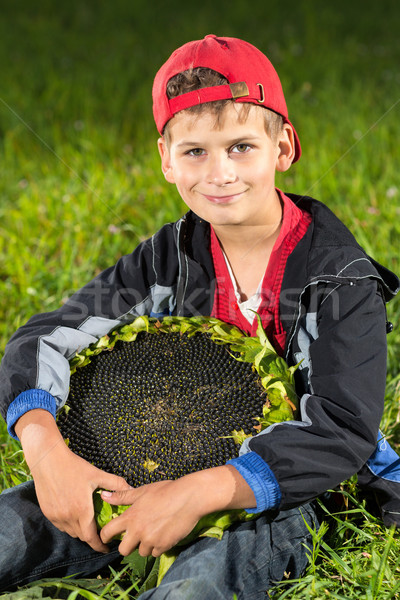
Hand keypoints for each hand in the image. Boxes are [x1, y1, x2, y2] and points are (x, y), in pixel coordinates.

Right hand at [15, 409, 130, 551]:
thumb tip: (132, 490)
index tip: (106, 547)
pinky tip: (74, 514)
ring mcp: (56, 516)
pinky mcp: (47, 513)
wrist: (48, 460)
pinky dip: (69, 525)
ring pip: (71, 532)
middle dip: (92, 537)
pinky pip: (61, 525)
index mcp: (82, 510)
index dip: (99, 546)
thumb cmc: (74, 466)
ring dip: (80, 531)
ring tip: (89, 523)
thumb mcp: (97, 474)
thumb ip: (115, 484)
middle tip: (100, 531)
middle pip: (82, 536)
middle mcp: (67, 517)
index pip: (91, 538)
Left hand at [100, 465, 255, 556]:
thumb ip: (122, 497)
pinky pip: (156, 553)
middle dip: (127, 545)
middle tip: (134, 537)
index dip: (105, 536)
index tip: (107, 537)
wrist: (189, 497)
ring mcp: (151, 540)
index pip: (108, 532)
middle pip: (123, 550)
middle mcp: (138, 531)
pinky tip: (164, 534)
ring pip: (142, 552)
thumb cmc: (166, 490)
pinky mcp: (164, 546)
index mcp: (130, 516)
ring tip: (154, 531)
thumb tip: (104, 495)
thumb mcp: (143, 491)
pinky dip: (158, 546)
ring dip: (145, 545)